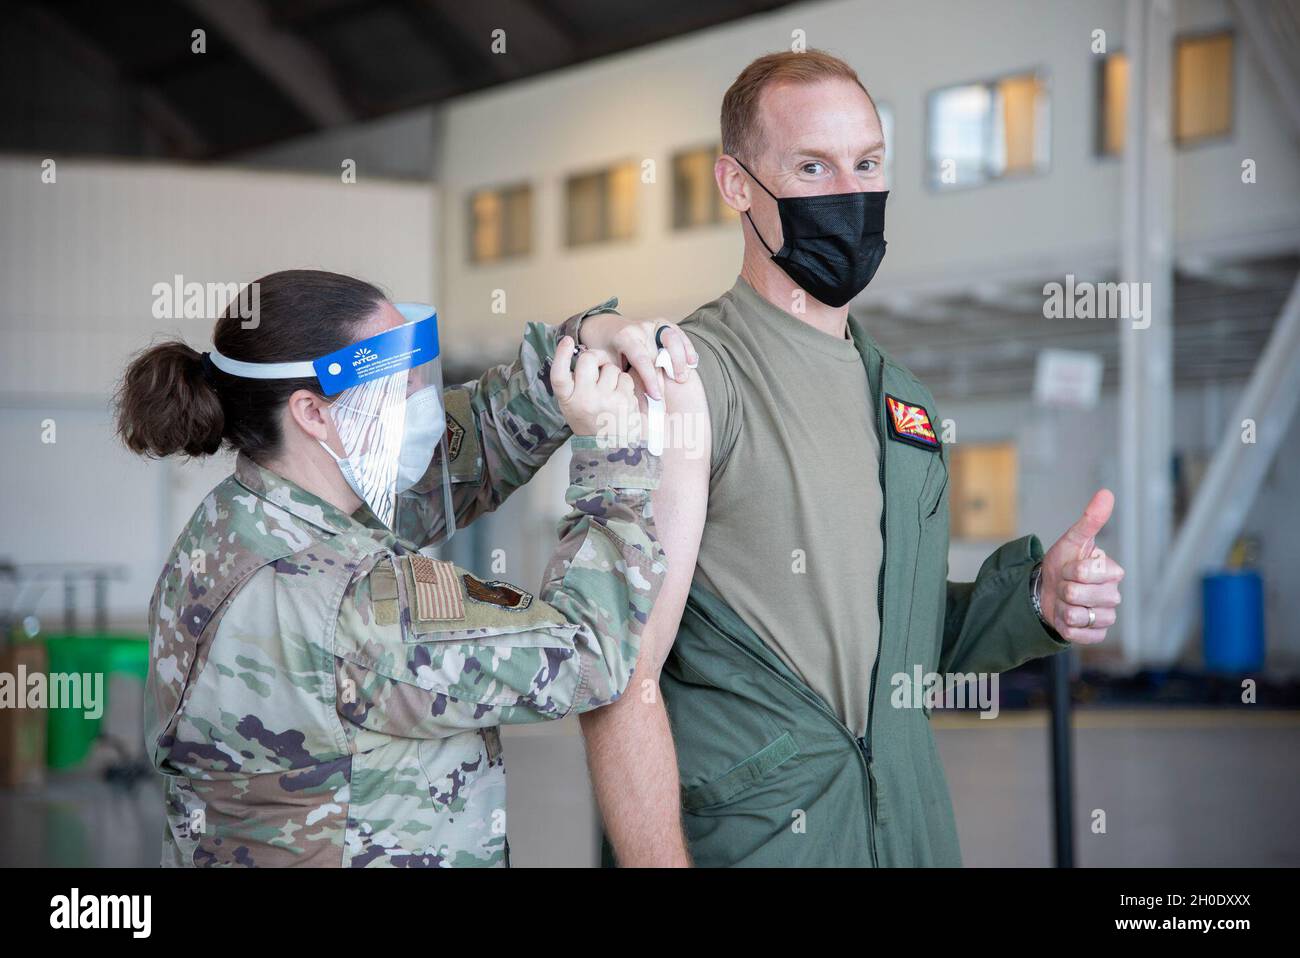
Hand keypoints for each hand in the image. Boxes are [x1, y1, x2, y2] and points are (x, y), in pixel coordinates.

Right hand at [551, 336, 640, 439]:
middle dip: (595, 358)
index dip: (561, 355)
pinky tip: (620, 397)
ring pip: (610, 367)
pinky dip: (624, 383)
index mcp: (568, 401)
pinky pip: (625, 377)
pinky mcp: (624, 400)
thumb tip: (586, 353)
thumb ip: (574, 383)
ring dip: (611, 374)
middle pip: (588, 360)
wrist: (609, 447)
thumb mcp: (572, 405)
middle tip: (597, 368)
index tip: (567, 341)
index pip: (559, 375)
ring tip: (609, 391)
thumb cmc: (589, 421)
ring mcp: (606, 400)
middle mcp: (585, 399)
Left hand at [578, 314, 697, 399]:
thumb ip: (618, 376)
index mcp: (624, 336)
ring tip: (683, 378)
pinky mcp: (661, 324)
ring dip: (680, 359)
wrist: (604, 327)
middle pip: (659, 353)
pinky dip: (687, 347)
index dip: (650, 379)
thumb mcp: (605, 362)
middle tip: (668, 397)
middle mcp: (640, 328)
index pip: (642, 359)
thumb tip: (631, 398)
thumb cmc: (604, 348)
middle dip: (665, 376)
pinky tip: (692, 362)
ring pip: (672, 338)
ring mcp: (652, 324)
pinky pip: (678, 333)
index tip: (657, 397)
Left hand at [1039, 489, 1124, 644]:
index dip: (1068, 570)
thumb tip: (1106, 493)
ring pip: (1077, 615)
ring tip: (1064, 600)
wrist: (1046, 589)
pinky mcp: (1096, 635)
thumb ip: (1090, 520)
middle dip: (1062, 588)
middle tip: (1064, 584)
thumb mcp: (1072, 540)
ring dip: (1061, 607)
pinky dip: (1066, 627)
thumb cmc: (1062, 563)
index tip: (1068, 567)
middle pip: (1078, 594)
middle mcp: (1114, 596)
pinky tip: (1066, 617)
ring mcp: (1106, 617)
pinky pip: (1080, 635)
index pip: (1086, 572)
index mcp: (1113, 572)